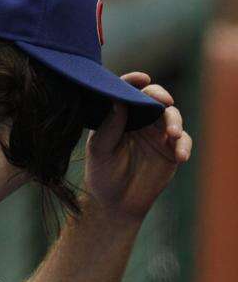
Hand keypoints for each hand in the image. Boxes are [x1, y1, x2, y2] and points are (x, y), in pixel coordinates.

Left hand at [84, 73, 191, 222]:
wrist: (114, 203)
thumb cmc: (102, 174)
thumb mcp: (99, 151)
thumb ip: (108, 127)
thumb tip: (118, 101)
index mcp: (120, 116)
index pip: (128, 92)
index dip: (134, 81)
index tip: (141, 78)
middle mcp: (141, 120)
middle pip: (154, 98)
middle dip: (159, 96)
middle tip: (162, 101)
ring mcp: (158, 134)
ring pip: (172, 116)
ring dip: (174, 122)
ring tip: (171, 134)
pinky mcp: (171, 150)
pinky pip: (183, 141)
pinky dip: (183, 146)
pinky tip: (180, 156)